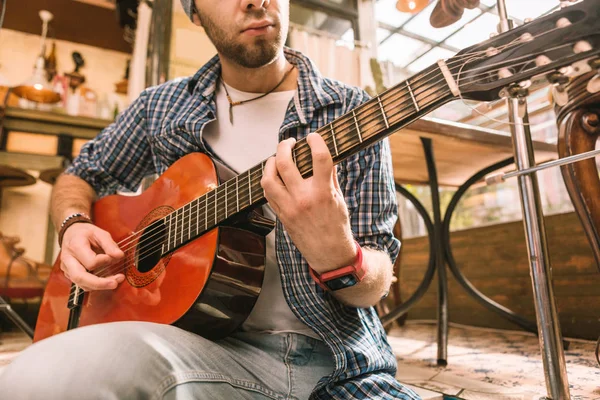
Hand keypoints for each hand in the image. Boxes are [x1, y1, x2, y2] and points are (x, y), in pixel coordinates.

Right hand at [60, 223, 124, 290]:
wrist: (71, 233)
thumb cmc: (85, 233)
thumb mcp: (99, 233)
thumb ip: (109, 244)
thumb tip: (119, 256)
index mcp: (75, 246)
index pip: (90, 261)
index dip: (104, 261)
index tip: (113, 256)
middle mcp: (68, 260)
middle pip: (80, 278)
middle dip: (99, 284)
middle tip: (115, 283)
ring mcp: (67, 269)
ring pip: (81, 284)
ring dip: (100, 286)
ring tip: (116, 281)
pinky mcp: (70, 274)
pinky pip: (83, 284)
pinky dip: (96, 285)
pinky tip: (108, 281)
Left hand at [261, 132, 356, 272]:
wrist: (329, 253)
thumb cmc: (336, 226)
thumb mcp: (339, 199)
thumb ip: (330, 177)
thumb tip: (324, 156)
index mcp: (323, 193)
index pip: (320, 158)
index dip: (316, 141)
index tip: (313, 137)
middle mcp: (304, 199)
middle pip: (286, 164)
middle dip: (285, 146)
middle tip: (290, 142)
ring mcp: (289, 208)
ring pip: (268, 178)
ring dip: (271, 163)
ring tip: (277, 158)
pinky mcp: (281, 215)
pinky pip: (267, 193)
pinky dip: (269, 180)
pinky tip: (275, 175)